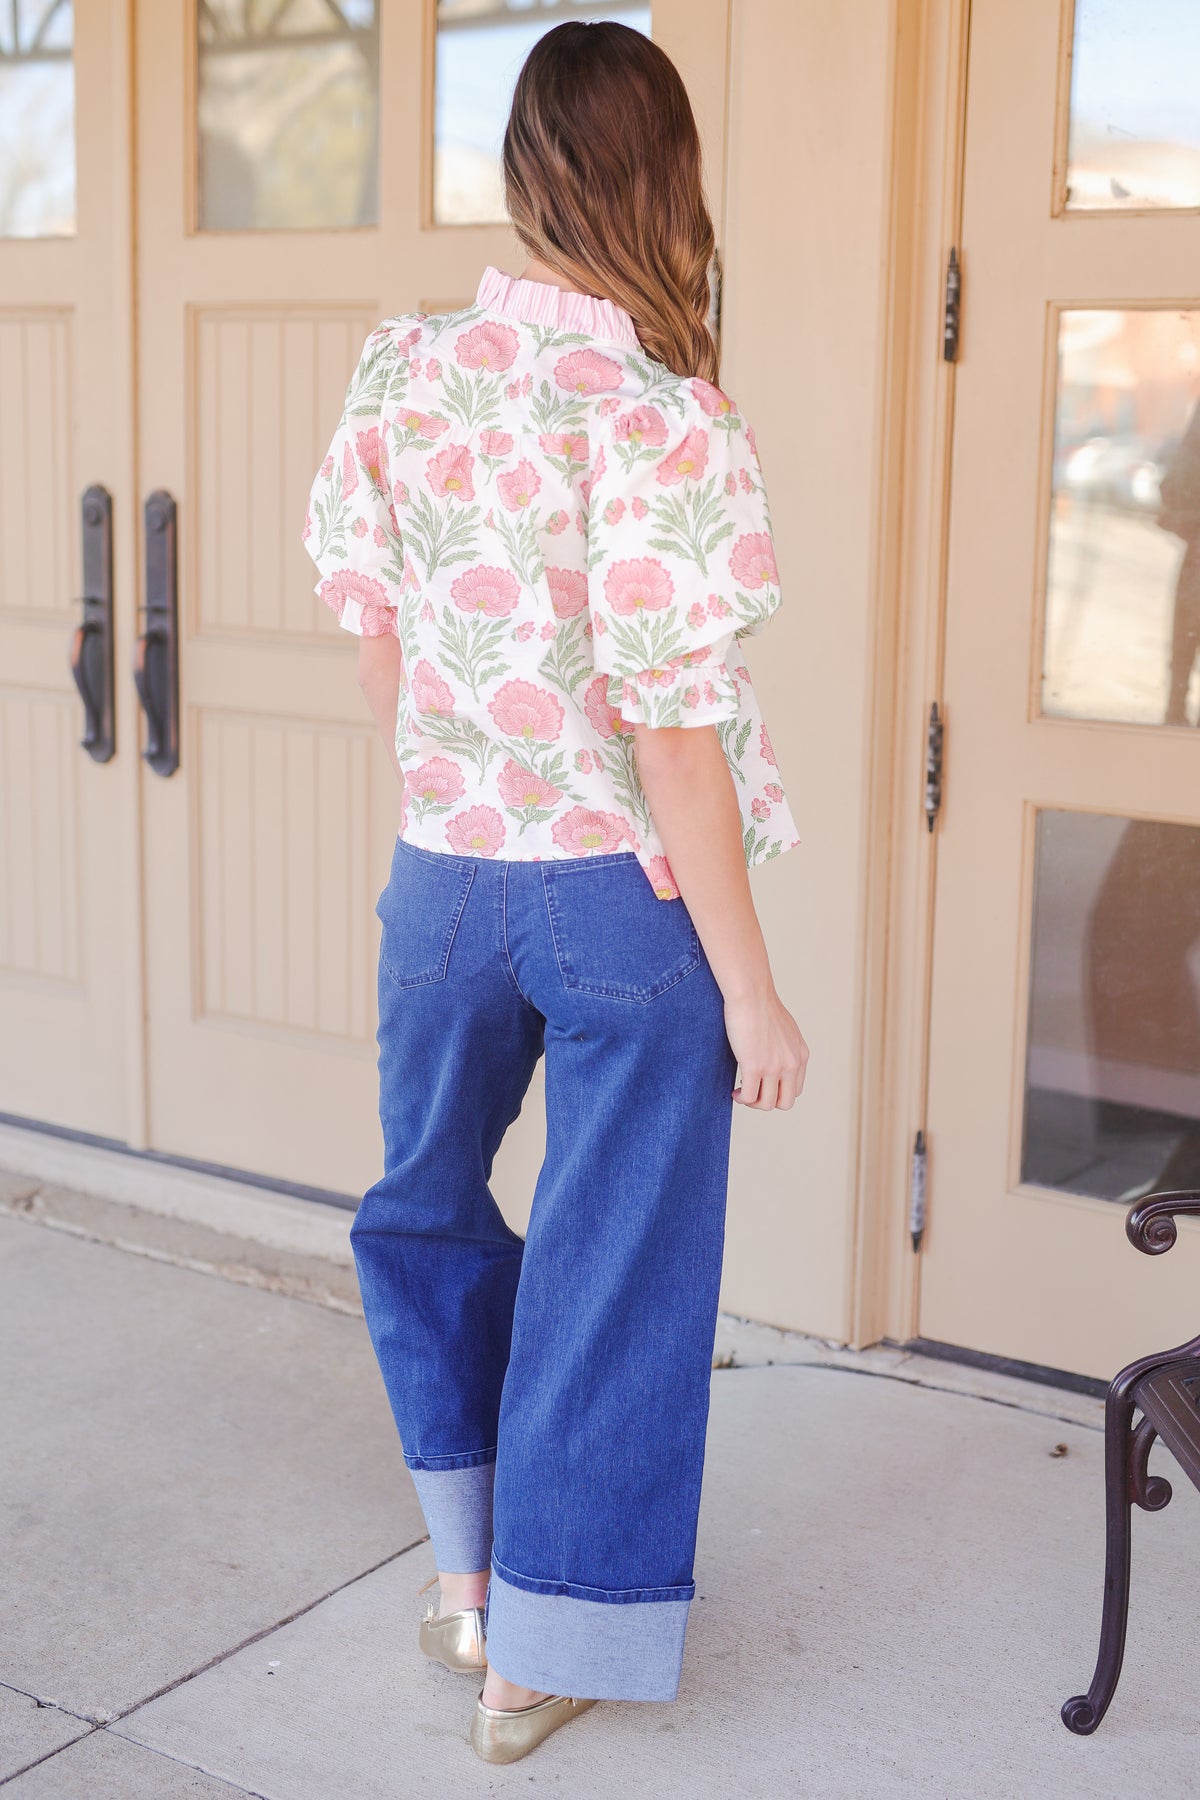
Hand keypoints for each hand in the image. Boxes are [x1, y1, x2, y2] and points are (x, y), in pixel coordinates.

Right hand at [725, 988, 808, 1110]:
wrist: (751, 993)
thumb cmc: (761, 1004)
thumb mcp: (785, 1029)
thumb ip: (785, 1047)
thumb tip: (772, 1058)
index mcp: (800, 1055)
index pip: (795, 1089)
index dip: (777, 1091)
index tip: (762, 1084)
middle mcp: (791, 1064)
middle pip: (785, 1103)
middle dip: (767, 1101)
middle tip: (752, 1091)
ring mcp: (773, 1067)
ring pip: (767, 1104)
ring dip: (752, 1102)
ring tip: (740, 1093)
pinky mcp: (754, 1067)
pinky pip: (749, 1097)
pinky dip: (741, 1098)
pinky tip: (735, 1090)